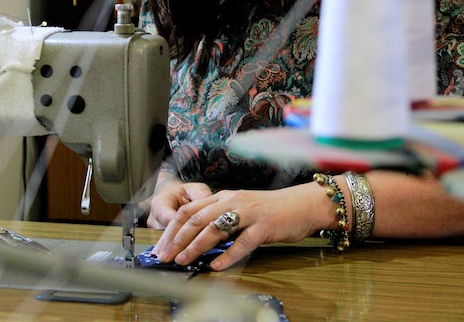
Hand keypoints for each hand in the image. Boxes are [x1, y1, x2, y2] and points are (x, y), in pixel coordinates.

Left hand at [151, 183, 321, 270]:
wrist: (302, 204)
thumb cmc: (271, 210)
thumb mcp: (241, 209)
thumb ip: (221, 220)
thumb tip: (196, 241)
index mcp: (223, 196)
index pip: (189, 210)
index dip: (171, 228)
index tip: (160, 246)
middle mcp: (232, 201)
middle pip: (196, 218)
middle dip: (176, 239)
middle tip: (164, 256)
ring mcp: (248, 213)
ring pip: (215, 228)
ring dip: (195, 246)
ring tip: (183, 260)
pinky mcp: (264, 227)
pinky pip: (242, 243)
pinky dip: (227, 256)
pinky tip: (216, 266)